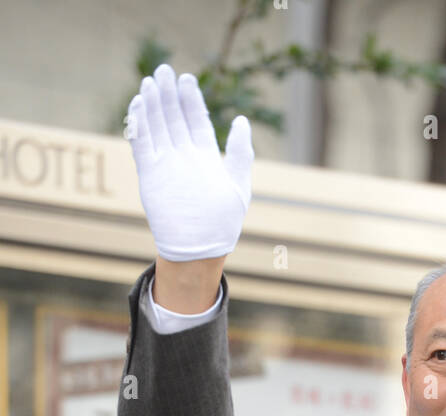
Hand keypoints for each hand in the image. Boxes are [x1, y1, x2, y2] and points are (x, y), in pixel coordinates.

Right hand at [126, 62, 252, 260]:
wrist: (199, 249)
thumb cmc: (222, 223)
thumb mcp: (239, 185)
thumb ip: (240, 153)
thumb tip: (242, 120)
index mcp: (204, 156)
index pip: (196, 120)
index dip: (191, 100)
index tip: (187, 79)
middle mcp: (183, 156)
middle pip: (174, 118)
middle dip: (168, 95)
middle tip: (164, 70)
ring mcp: (165, 164)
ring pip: (156, 127)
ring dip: (151, 105)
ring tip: (149, 83)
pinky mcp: (150, 175)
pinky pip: (142, 146)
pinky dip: (138, 126)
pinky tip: (136, 106)